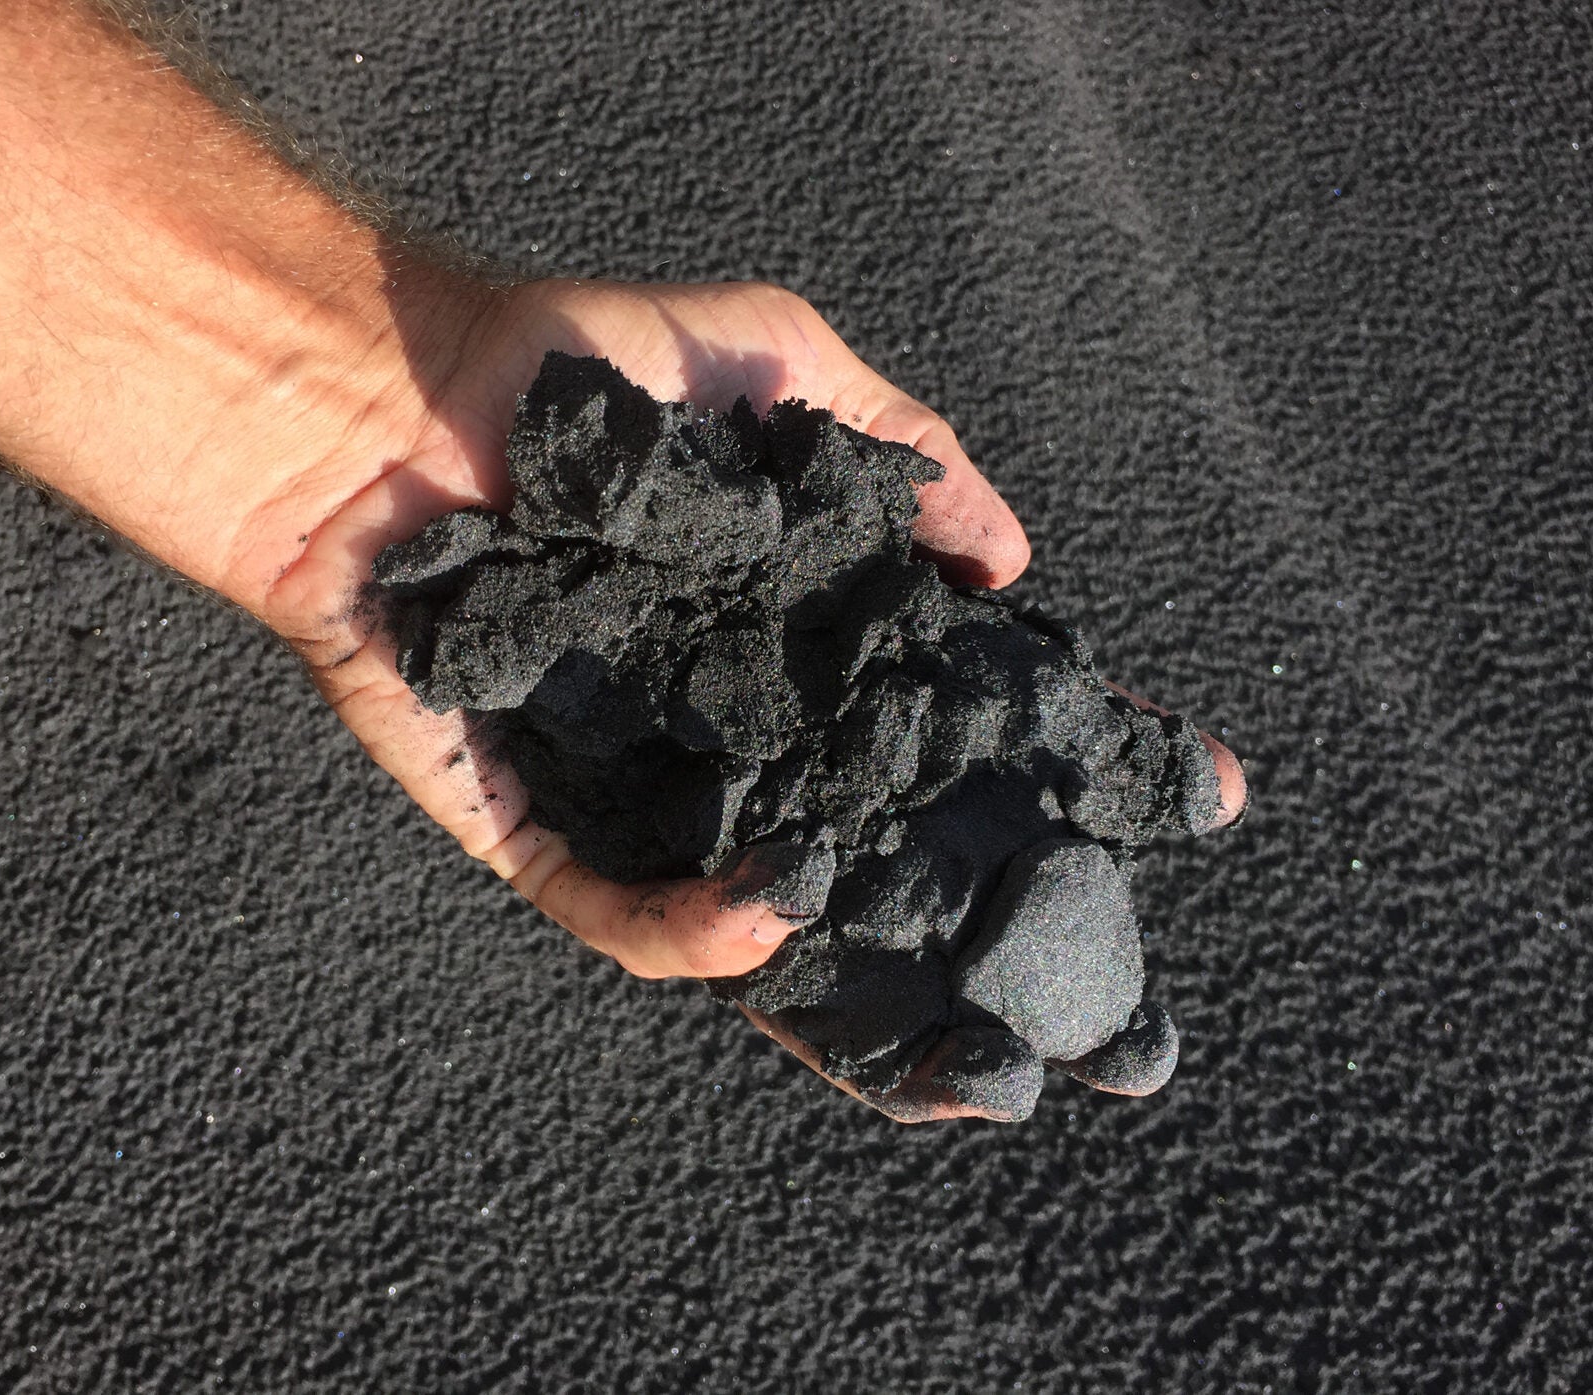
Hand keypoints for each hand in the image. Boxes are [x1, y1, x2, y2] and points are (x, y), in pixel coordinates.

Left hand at [257, 276, 1246, 1119]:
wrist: (396, 398)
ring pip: (769, 945)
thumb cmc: (585, 369)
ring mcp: (648, 793)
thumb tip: (1016, 560)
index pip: (963, 725)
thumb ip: (906, 450)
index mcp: (805, 645)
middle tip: (1103, 1017)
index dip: (1075, 762)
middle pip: (885, 868)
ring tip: (972, 1078)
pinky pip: (625, 915)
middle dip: (994, 951)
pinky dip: (698, 934)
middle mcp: (744, 737)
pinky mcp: (538, 828)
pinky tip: (770, 915)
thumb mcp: (779, 364)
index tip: (1195, 796)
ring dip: (868, 1027)